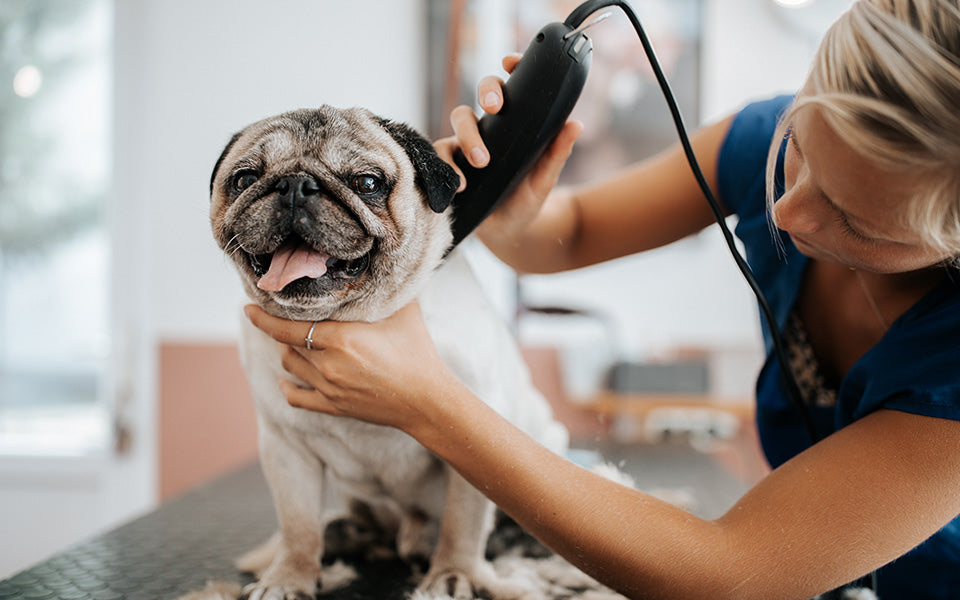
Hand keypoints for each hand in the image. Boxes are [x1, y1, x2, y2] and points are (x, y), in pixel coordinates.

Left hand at [244, 302, 463, 433]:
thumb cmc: (418, 353)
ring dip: (288, 351)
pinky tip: (286, 379)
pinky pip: (298, 398)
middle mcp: (328, 365)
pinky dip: (288, 387)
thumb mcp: (403, 312)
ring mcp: (329, 389)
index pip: (288, 327)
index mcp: (340, 340)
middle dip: (280, 329)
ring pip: (291, 366)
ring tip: (293, 340)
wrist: (428, 400)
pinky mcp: (335, 407)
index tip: (249, 307)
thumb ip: (383, 289)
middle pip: (288, 344)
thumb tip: (376, 263)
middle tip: (278, 315)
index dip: (264, 318)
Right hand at [432, 54, 582, 243]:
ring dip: (467, 136)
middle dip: (485, 94)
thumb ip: (557, 152)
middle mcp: (488, 129)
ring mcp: (465, 145)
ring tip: (480, 161)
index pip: (510, 88)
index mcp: (513, 125)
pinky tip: (461, 184)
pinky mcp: (450, 165)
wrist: (507, 231)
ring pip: (457, 122)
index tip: (510, 63)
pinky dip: (448, 166)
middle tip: (494, 108)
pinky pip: (440, 155)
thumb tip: (576, 124)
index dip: (509, 70)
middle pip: (480, 96)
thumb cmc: (526, 200)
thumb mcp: (545, 178)